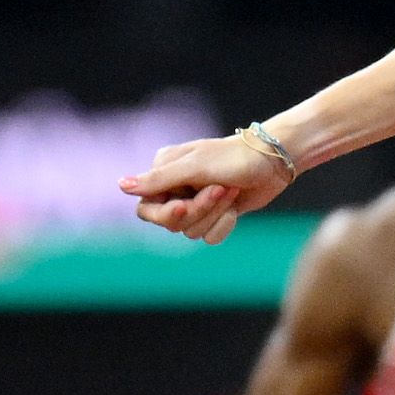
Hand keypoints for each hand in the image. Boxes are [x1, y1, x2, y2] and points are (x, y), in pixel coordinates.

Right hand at [122, 132, 293, 243]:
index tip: (183, 206)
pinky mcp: (214, 216)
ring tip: (231, 191)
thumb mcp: (195, 166)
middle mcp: (176, 189)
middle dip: (199, 210)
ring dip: (216, 214)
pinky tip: (236, 205)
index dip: (164, 214)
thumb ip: (158, 179)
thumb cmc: (234, 157)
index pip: (145, 209)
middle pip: (171, 224)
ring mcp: (195, 204)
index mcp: (164, 172)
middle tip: (219, 190)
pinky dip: (225, 223)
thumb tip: (121, 186)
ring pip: (191, 232)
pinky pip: (209, 237)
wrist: (274, 161)